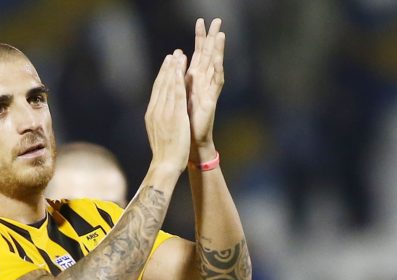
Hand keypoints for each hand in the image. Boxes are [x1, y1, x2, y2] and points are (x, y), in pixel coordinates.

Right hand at [145, 51, 190, 173]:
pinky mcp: (174, 115)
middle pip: (161, 84)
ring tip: (178, 55)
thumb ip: (159, 122)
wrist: (165, 164)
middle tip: (173, 54)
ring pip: (168, 85)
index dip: (162, 76)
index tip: (167, 65)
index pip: (157, 91)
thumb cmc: (165, 155)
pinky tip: (181, 69)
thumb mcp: (158, 134)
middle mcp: (156, 110)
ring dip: (173, 69)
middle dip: (167, 68)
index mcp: (152, 114)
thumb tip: (159, 118)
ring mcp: (164, 112)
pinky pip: (176, 93)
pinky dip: (177, 79)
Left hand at [185, 18, 225, 160]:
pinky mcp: (211, 100)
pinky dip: (217, 70)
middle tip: (216, 20)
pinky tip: (217, 59)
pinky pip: (216, 82)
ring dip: (217, 50)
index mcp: (194, 80)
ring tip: (221, 33)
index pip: (198, 54)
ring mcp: (209, 90)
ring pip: (215, 65)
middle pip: (208, 54)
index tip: (200, 22)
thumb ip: (179, 80)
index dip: (199, 38)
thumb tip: (175, 62)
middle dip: (211, 37)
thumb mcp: (179, 96)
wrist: (190, 142)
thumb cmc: (184, 122)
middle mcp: (203, 82)